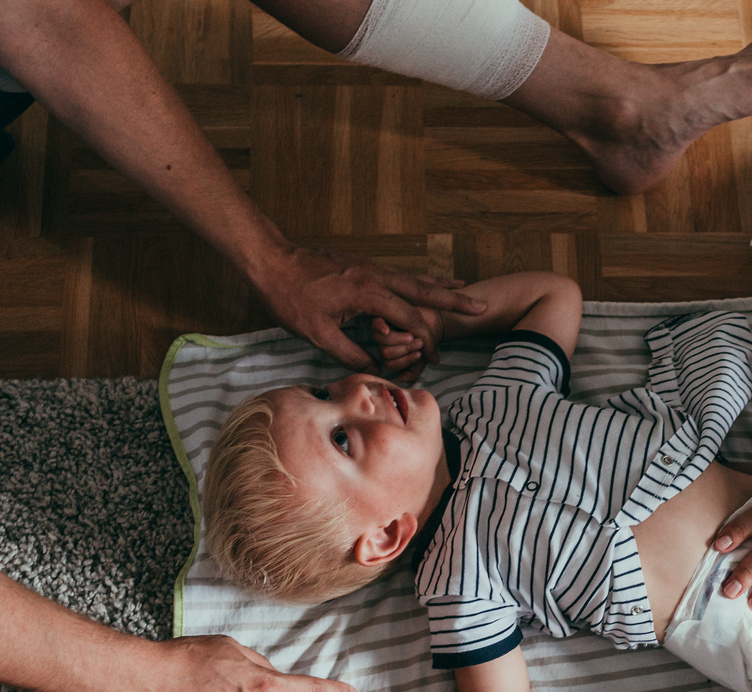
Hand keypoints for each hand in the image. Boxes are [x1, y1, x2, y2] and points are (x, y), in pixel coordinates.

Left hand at [253, 247, 483, 383]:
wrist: (271, 260)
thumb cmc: (291, 297)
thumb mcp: (319, 334)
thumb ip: (350, 354)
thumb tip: (374, 370)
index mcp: (368, 292)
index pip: (410, 317)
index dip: (427, 339)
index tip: (436, 356)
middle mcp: (375, 275)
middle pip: (424, 289)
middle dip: (454, 301)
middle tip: (481, 306)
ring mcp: (369, 267)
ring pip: (413, 277)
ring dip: (439, 287)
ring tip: (463, 289)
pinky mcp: (361, 264)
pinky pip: (399, 274)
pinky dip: (418, 279)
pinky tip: (423, 282)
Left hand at [369, 311, 444, 371]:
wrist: (430, 324)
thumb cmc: (425, 342)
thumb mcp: (422, 360)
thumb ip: (413, 372)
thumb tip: (401, 379)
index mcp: (390, 358)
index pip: (391, 365)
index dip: (406, 361)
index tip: (420, 354)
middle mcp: (383, 347)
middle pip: (386, 353)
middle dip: (405, 349)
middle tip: (419, 343)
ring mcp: (380, 333)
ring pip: (382, 341)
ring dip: (399, 339)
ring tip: (412, 335)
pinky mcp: (380, 319)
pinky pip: (375, 325)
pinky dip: (380, 327)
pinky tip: (388, 329)